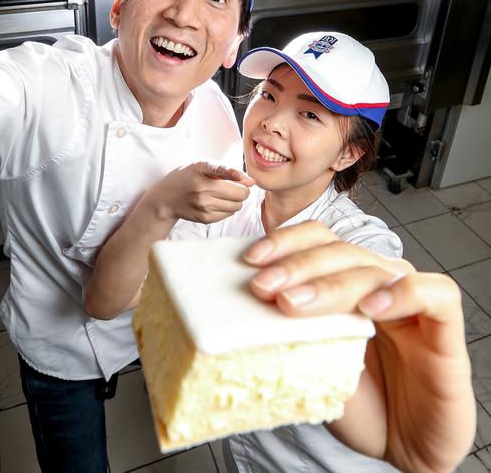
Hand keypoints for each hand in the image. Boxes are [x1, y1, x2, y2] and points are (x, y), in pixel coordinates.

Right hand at [147, 161, 254, 223]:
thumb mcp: (204, 166)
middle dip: (242, 190)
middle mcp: (201, 188)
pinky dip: (228, 208)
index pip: (219, 170)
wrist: (166, 198)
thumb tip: (252, 182)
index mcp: (200, 169)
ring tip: (223, 195)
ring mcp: (203, 205)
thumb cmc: (188, 177)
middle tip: (233, 187)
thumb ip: (228, 171)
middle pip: (239, 193)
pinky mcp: (205, 218)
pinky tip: (216, 202)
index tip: (239, 175)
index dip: (232, 172)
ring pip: (237, 206)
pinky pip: (229, 214)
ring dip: (236, 200)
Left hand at [243, 221, 474, 472]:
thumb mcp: (313, 366)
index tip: (249, 261)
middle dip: (296, 265)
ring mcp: (412, 300)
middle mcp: (378, 282)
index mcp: (346, 282)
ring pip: (373, 269)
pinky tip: (372, 308)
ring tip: (293, 304)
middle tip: (263, 286)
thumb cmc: (362, 404)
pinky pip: (433, 293)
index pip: (316, 240)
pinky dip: (402, 293)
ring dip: (329, 283)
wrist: (407, 446)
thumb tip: (241, 316)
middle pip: (338, 250)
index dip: (285, 242)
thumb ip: (290, 335)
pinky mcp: (445, 325)